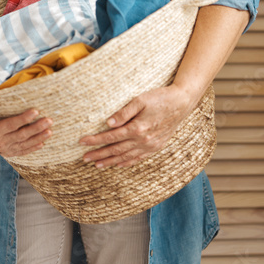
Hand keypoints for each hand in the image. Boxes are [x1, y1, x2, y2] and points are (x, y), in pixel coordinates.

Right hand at [0, 99, 52, 157]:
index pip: (11, 125)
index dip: (24, 119)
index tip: (36, 111)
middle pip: (21, 135)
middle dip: (36, 128)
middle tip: (49, 120)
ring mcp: (4, 148)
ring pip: (24, 144)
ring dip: (38, 138)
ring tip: (50, 131)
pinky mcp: (7, 151)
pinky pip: (21, 151)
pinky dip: (32, 148)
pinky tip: (42, 143)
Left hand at [79, 83, 195, 167]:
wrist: (181, 103)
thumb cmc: (159, 98)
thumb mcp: (140, 100)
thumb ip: (123, 112)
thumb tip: (108, 123)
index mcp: (137, 128)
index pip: (111, 137)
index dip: (95, 140)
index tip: (82, 142)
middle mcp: (143, 140)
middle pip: (116, 150)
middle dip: (99, 154)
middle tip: (84, 158)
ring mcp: (150, 145)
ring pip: (126, 157)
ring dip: (110, 161)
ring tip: (96, 165)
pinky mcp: (155, 147)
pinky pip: (138, 158)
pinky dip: (126, 162)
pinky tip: (118, 164)